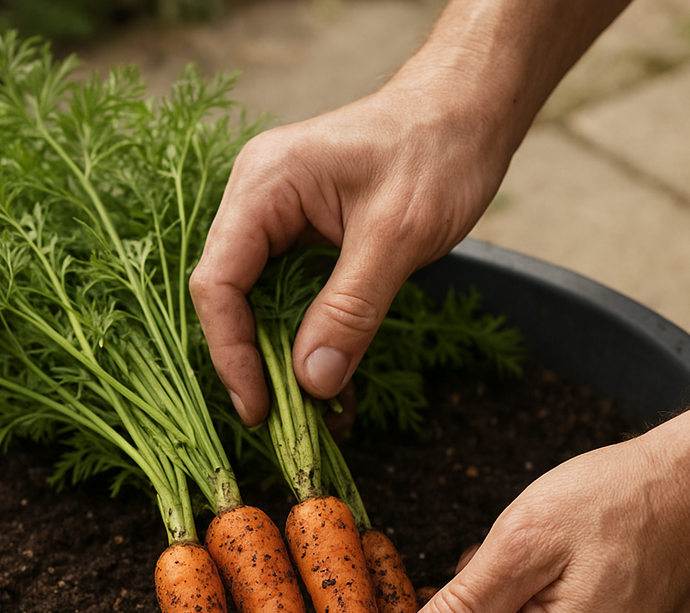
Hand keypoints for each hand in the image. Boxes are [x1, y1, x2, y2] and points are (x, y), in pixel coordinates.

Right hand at [189, 69, 508, 424]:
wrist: (470, 112)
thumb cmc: (437, 151)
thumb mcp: (397, 235)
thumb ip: (350, 308)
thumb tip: (310, 382)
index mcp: (263, 186)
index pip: (219, 283)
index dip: (232, 353)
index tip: (260, 407)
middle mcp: (257, 203)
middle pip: (231, 300)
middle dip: (256, 365)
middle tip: (286, 423)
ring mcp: (279, 222)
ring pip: (260, 308)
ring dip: (283, 362)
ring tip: (314, 414)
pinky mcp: (305, 241)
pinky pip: (292, 301)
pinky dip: (309, 344)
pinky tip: (332, 383)